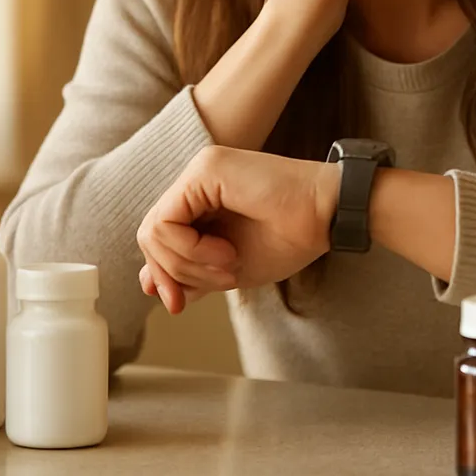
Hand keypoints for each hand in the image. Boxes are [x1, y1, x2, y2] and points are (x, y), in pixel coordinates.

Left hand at [137, 145, 339, 314]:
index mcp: (200, 201)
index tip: (179, 305)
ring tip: (229, 267)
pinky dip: (190, 249)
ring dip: (187, 264)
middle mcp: (194, 181)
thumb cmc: (289, 238)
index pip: (158, 240)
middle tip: (220, 282)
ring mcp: (198, 172)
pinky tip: (226, 253)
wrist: (327, 216)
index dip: (163, 275)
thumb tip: (148, 287)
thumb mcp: (227, 268)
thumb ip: (188, 272)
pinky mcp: (205, 170)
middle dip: (174, 273)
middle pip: (150, 236)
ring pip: (153, 231)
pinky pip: (167, 221)